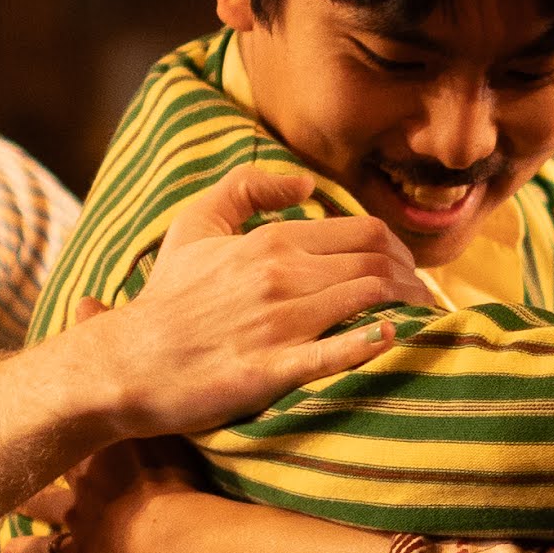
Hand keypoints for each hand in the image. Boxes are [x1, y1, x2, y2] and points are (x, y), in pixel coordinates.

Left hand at [0, 435, 211, 552]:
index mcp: (94, 476)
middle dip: (24, 499)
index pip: (60, 454)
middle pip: (46, 502)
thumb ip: (144, 417)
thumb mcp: (162, 436)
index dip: (44, 447)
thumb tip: (129, 389)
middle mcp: (82, 512)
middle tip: (3, 495)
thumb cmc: (176, 483)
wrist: (180, 540)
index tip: (25, 437)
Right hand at [72, 163, 421, 432]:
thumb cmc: (166, 297)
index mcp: (271, 241)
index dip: (401, 250)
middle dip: (414, 280)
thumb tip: (304, 182)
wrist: (127, 362)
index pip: (365, 232)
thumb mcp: (195, 225)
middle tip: (426, 300)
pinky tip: (393, 337)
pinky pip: (338, 352)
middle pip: (377, 265)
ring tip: (423, 322)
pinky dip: (374, 342)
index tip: (410, 270)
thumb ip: (246, 188)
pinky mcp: (272, 370)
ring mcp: (278, 323)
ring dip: (407, 308)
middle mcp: (281, 276)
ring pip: (369, 300)